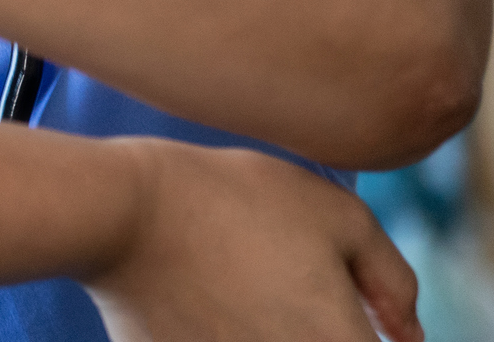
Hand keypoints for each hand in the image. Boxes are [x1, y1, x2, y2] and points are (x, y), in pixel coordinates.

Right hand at [87, 141, 418, 341]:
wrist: (124, 211)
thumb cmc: (232, 200)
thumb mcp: (338, 214)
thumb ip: (393, 278)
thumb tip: (406, 332)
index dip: (362, 322)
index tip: (343, 298)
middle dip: (313, 325)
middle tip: (277, 282)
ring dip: (265, 328)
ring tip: (235, 287)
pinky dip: (217, 330)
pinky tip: (198, 297)